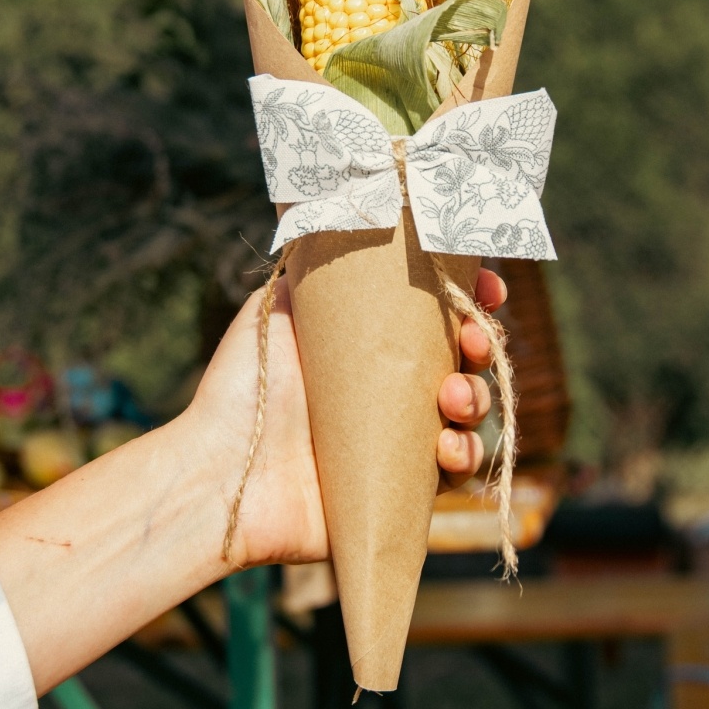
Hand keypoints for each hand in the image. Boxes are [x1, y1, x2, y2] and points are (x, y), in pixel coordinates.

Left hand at [188, 268, 506, 569]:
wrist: (221, 469)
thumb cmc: (242, 387)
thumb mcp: (275, 308)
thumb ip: (316, 269)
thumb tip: (350, 219)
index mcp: (369, 345)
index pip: (436, 314)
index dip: (472, 298)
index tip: (487, 287)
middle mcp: (390, 389)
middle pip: (464, 360)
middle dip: (481, 344)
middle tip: (470, 339)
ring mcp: (398, 439)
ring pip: (469, 414)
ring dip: (477, 399)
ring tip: (453, 398)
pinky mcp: (400, 489)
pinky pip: (455, 472)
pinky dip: (464, 457)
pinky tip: (445, 448)